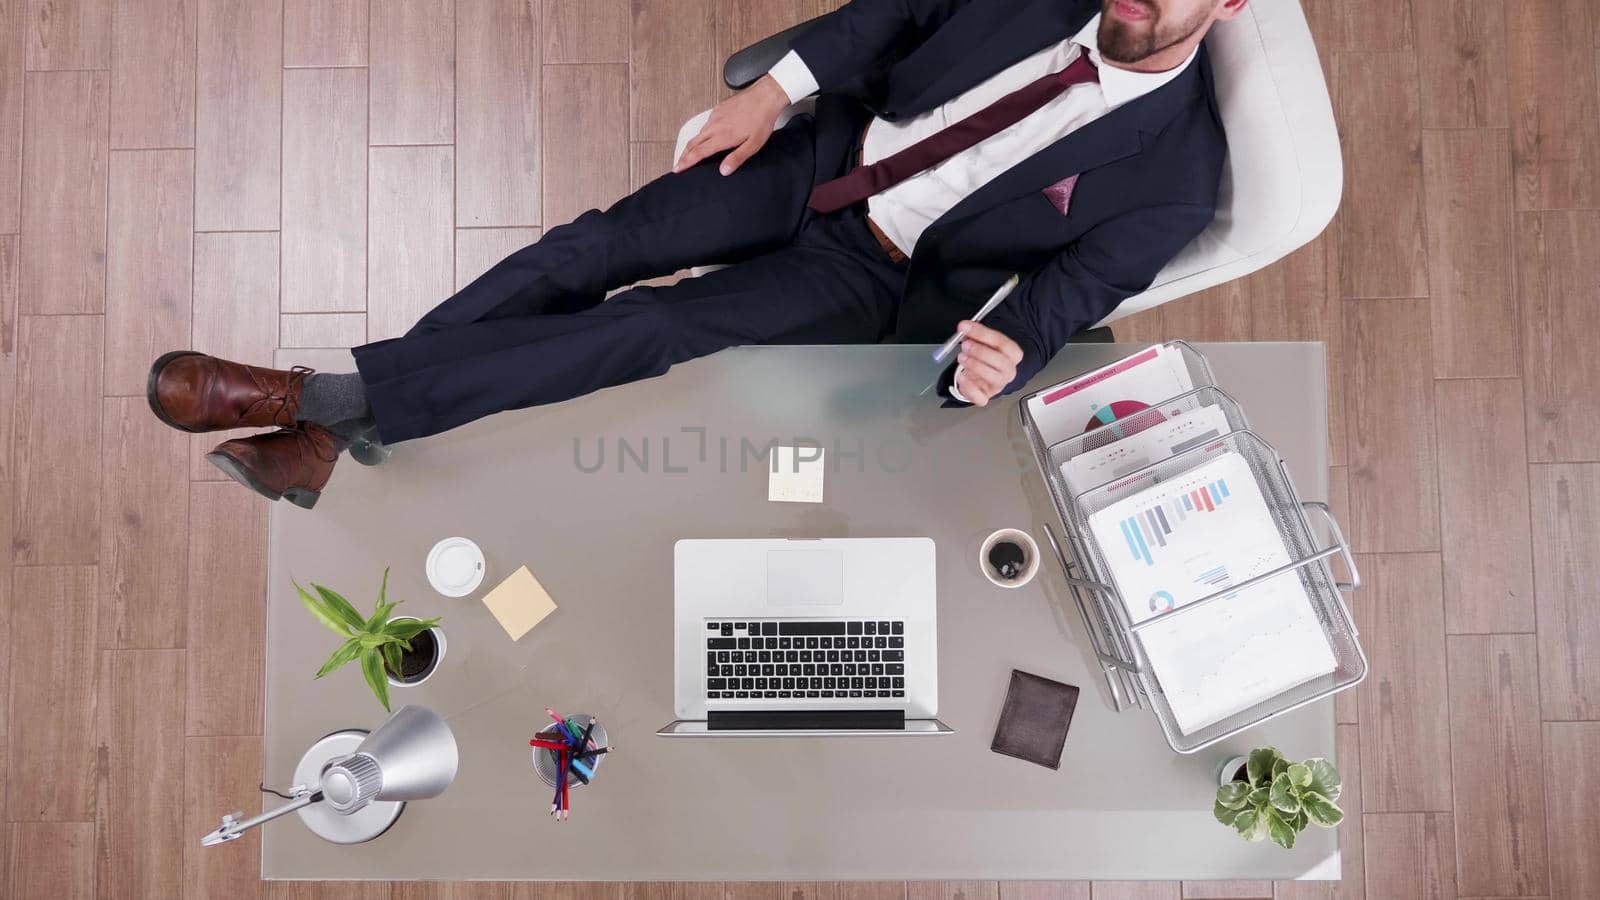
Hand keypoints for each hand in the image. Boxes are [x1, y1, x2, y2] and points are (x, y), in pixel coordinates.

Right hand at [673, 75, 789, 175]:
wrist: (764, 97)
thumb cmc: (761, 120)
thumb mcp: (753, 145)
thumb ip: (737, 158)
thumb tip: (723, 171)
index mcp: (722, 137)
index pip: (698, 152)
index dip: (686, 162)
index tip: (678, 168)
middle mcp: (715, 126)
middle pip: (693, 143)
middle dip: (684, 155)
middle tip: (678, 164)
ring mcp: (715, 117)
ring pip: (698, 133)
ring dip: (692, 144)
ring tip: (690, 153)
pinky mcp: (718, 109)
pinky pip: (706, 124)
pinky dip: (701, 133)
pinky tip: (705, 137)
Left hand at [953, 321, 1022, 405]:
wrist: (981, 376)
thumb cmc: (984, 357)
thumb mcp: (982, 343)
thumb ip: (975, 335)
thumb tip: (964, 329)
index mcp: (1012, 354)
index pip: (1002, 342)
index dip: (982, 334)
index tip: (965, 327)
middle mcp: (1009, 370)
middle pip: (1001, 361)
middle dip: (980, 351)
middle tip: (965, 345)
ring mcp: (999, 385)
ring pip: (993, 377)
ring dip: (975, 366)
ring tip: (962, 357)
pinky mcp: (986, 396)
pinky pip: (981, 397)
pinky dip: (969, 387)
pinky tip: (962, 377)